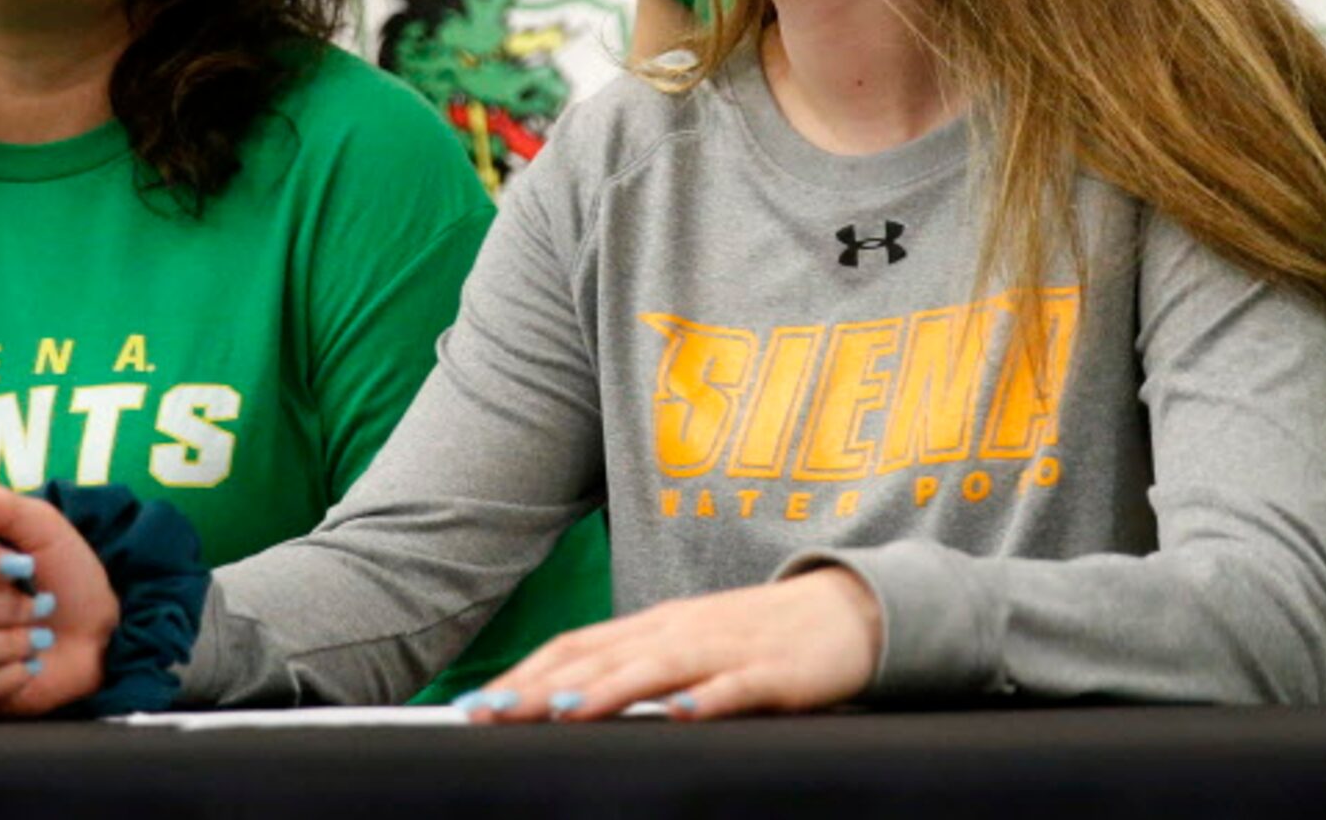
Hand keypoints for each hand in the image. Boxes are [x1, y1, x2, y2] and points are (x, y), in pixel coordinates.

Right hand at [0, 486, 118, 717]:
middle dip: (4, 606)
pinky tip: (28, 665)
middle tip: (43, 604)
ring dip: (7, 642)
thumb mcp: (46, 530)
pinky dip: (5, 677)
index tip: (20, 564)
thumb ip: (4, 508)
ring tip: (39, 636)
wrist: (97, 634)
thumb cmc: (66, 577)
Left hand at [463, 567, 882, 721]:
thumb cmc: (759, 638)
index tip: (476, 705)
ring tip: (565, 710)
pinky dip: (706, 699)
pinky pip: (736, 687)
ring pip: (658, 667)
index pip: (578, 644)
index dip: (526, 673)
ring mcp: (727, 648)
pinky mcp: (774, 673)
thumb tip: (566, 701)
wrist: (849, 611)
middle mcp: (682, 630)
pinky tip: (681, 714)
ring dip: (610, 689)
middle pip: (603, 655)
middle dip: (543, 686)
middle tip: (492, 712)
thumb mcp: (690, 647)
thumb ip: (638, 669)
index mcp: (657, 625)